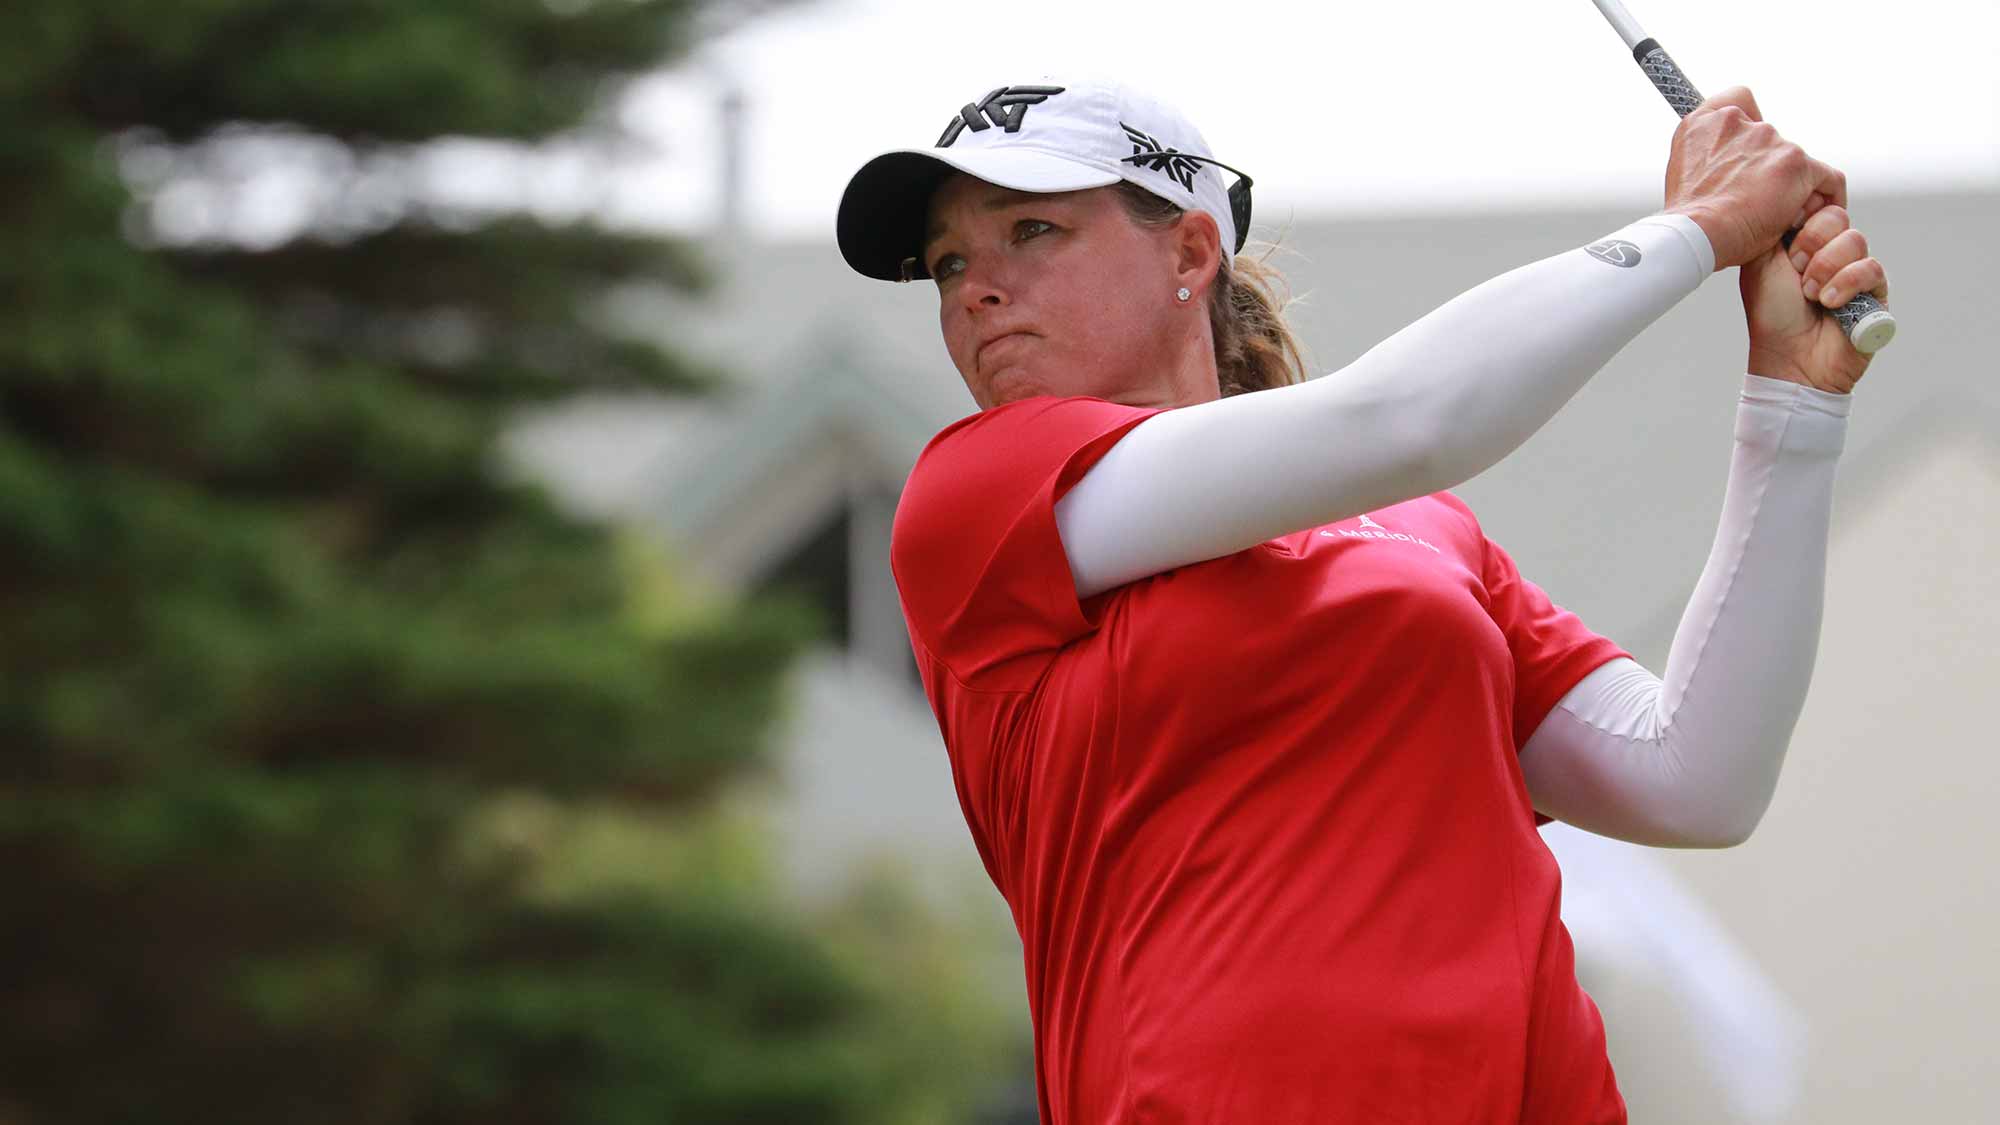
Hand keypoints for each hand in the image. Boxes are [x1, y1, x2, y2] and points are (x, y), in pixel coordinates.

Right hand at [1660, 87, 1845, 270]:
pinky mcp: (1796, 162)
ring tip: (1774, 220)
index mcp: (1704, 124)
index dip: (1749, 123)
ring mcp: (1769, 139)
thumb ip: (1706, 160)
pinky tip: (1814, 217)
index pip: (1739, 100)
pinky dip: (1826, 197)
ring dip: (1790, 189)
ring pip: (1796, 164)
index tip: (1748, 149)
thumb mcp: (1681, 178)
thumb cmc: (1689, 221)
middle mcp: (1737, 123)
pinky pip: (1827, 179)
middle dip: (1768, 171)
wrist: (1695, 235)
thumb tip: (1724, 173)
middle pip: (1772, 141)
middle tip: (1756, 204)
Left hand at [1740, 203, 1887, 394]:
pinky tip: (1829, 303)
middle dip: (1810, 245)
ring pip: (1855, 240)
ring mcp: (1856, 269)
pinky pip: (1872, 268)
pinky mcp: (1876, 291)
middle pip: (1837, 216)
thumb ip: (1774, 228)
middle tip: (1796, 273)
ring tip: (1810, 295)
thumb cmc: (1772, 315)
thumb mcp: (1761, 264)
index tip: (1785, 249)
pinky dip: (1846, 284)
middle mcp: (1832, 251)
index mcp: (1805, 242)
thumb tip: (1787, 199)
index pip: (1815, 205)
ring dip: (1825, 269)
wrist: (1788, 359)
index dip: (1801, 222)